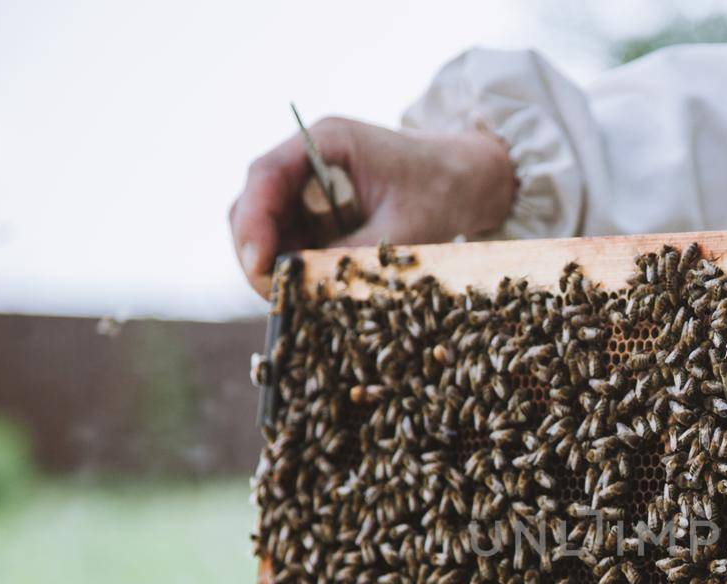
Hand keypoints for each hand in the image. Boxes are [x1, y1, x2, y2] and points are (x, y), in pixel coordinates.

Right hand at [229, 117, 515, 296]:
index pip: (266, 175)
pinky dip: (293, 267)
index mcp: (327, 141)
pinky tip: (308, 291)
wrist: (472, 178)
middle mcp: (308, 158)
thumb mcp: (406, 226)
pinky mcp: (320, 211)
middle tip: (274, 294)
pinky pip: (291, 240)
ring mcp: (311, 185)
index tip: (260, 263)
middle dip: (257, 250)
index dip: (255, 221)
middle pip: (254, 203)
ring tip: (292, 298)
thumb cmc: (445, 188)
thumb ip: (356, 253)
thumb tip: (308, 286)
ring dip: (272, 263)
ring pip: (267, 226)